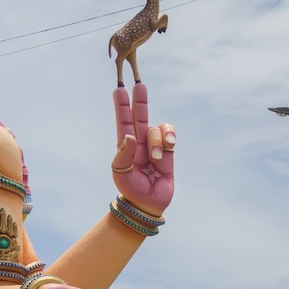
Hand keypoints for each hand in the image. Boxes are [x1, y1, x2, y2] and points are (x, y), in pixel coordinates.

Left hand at [110, 82, 174, 215]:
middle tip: (139, 85)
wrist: (147, 203)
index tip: (119, 90)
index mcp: (125, 145)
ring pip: (156, 129)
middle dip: (140, 101)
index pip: (123, 121)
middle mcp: (139, 142)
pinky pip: (170, 135)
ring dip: (157, 141)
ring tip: (155, 158)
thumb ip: (124, 153)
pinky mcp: (169, 151)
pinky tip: (168, 147)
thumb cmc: (130, 188)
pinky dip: (169, 138)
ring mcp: (154, 146)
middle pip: (140, 116)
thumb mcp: (121, 172)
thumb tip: (130, 136)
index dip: (122, 106)